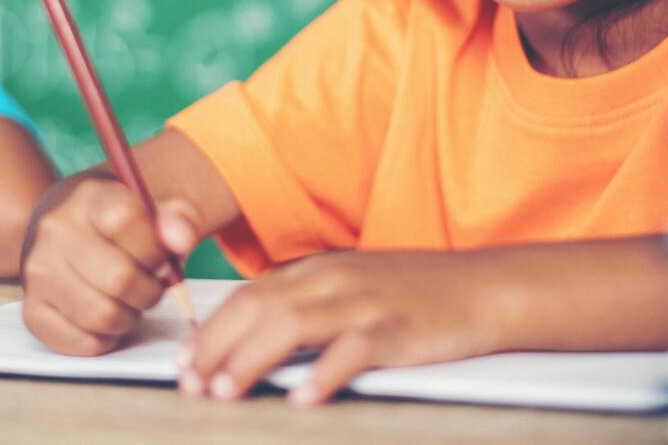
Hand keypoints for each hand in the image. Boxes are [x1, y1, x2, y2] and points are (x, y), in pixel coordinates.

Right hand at [20, 174, 199, 354]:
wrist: (62, 226)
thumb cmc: (116, 220)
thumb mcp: (149, 202)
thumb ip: (178, 215)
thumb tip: (182, 239)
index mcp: (88, 196)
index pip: (126, 220)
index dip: (155, 248)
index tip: (162, 255)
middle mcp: (55, 231)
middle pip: (118, 278)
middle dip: (149, 290)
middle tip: (151, 285)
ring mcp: (38, 272)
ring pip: (102, 316)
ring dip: (129, 317)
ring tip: (129, 301)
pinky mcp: (33, 311)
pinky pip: (82, 343)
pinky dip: (106, 338)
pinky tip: (108, 316)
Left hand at [176, 250, 503, 405]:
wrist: (483, 287)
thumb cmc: (414, 295)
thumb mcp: (351, 288)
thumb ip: (306, 306)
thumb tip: (254, 340)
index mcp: (318, 271)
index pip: (249, 296)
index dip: (211, 329)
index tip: (183, 362)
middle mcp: (334, 280)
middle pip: (259, 307)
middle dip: (217, 346)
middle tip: (191, 384)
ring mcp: (365, 302)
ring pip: (293, 324)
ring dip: (252, 359)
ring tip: (227, 391)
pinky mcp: (398, 328)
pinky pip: (354, 349)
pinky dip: (324, 373)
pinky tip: (304, 397)